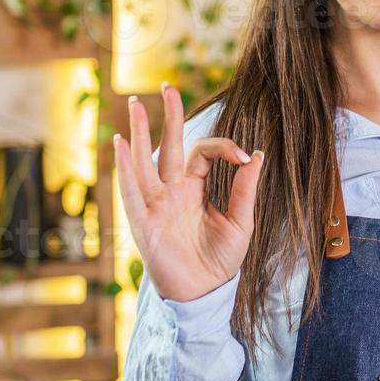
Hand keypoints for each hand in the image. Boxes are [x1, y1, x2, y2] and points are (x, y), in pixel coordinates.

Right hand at [113, 82, 263, 302]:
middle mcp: (172, 192)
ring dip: (140, 134)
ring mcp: (156, 205)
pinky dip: (126, 169)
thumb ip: (244, 189)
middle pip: (168, 146)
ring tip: (136, 105)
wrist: (204, 294)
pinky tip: (122, 145)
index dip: (223, 147)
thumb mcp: (240, 222)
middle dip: (168, 117)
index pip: (202, 152)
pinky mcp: (145, 223)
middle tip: (167, 86)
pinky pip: (133, 192)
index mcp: (195, 188)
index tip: (243, 156)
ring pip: (145, 162)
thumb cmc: (220, 261)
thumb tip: (257, 155)